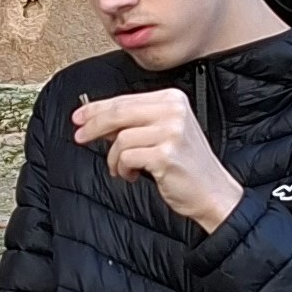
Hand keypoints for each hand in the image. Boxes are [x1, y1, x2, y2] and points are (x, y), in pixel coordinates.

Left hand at [73, 89, 242, 233]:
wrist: (211, 191)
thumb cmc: (184, 165)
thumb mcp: (160, 135)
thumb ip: (132, 124)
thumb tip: (96, 120)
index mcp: (173, 99)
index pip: (125, 100)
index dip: (97, 109)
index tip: (79, 117)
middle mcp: (173, 111)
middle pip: (119, 113)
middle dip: (94, 126)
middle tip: (80, 137)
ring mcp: (171, 131)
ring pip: (121, 138)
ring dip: (114, 158)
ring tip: (120, 168)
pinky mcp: (165, 154)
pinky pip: (127, 157)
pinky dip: (122, 168)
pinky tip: (129, 175)